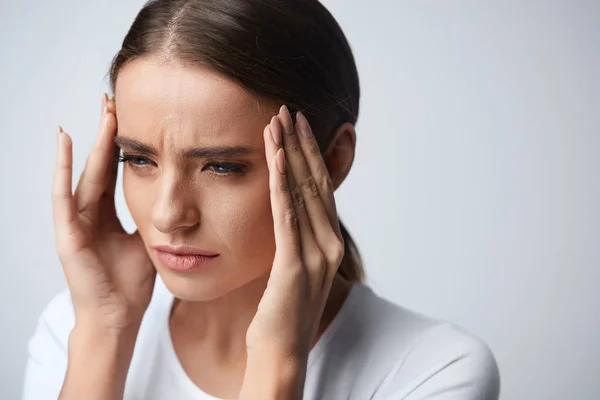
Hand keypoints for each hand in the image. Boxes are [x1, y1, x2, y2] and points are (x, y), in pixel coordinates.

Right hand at [52, 94, 155, 331]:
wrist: (117, 316)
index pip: (113, 170)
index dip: (121, 144)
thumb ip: (152, 217)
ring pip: (84, 172)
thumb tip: (175, 198)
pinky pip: (64, 195)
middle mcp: (89, 212)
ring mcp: (75, 221)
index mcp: (107, 214)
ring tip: (102, 111)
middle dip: (107, 133)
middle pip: (98, 164)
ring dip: (92, 141)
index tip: (130, 116)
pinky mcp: (68, 234)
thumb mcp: (147, 240)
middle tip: (114, 100)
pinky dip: (63, 168)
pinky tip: (65, 141)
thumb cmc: (130, 282)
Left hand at [240, 105, 343, 396]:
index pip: (319, 189)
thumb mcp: (292, 268)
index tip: (296, 126)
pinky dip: (282, 184)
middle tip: (288, 110)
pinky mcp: (295, 265)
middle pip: (315, 183)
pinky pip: (287, 216)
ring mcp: (316, 255)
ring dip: (289, 154)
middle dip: (300, 144)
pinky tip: (277, 158)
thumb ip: (295, 239)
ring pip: (302, 193)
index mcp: (329, 243)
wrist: (281, 353)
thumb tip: (285, 212)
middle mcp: (329, 244)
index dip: (309, 155)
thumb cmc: (281, 312)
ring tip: (278, 122)